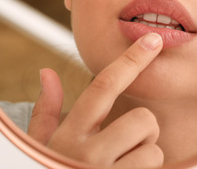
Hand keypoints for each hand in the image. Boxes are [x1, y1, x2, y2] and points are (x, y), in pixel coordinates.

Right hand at [28, 33, 163, 167]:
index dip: (131, 60)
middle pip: (142, 119)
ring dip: (145, 157)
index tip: (152, 40)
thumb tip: (47, 72)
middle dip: (144, 132)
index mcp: (69, 134)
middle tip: (126, 148)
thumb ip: (45, 112)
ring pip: (153, 149)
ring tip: (123, 167)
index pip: (103, 87)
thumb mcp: (43, 145)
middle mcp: (87, 154)